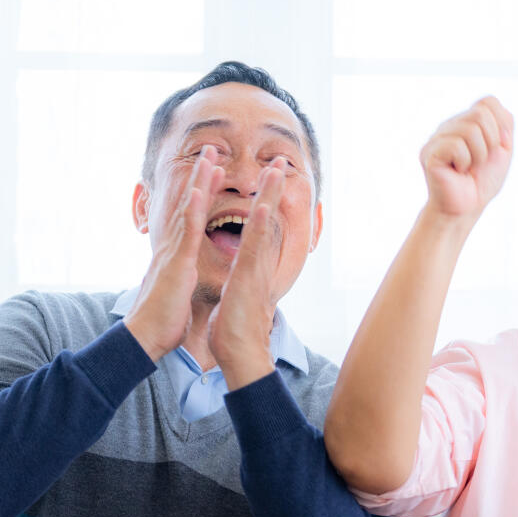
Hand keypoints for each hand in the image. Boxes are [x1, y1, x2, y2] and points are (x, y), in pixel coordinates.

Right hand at [126, 147, 223, 358]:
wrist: (144, 338)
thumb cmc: (161, 322)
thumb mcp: (176, 294)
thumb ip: (180, 280)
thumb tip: (182, 277)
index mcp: (176, 255)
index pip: (191, 217)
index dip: (202, 193)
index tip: (212, 172)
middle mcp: (173, 247)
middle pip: (189, 204)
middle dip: (201, 176)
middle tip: (211, 150)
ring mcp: (174, 253)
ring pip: (189, 210)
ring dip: (199, 181)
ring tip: (210, 156)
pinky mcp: (177, 264)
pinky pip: (187, 232)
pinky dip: (193, 209)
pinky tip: (200, 190)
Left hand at [209, 161, 286, 387]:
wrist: (240, 355)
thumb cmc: (236, 332)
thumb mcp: (239, 299)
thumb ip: (243, 284)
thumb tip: (246, 279)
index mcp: (252, 266)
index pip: (259, 228)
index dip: (264, 202)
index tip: (269, 180)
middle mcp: (258, 264)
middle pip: (268, 219)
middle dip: (274, 189)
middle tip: (281, 161)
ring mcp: (256, 269)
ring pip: (264, 225)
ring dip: (271, 196)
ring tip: (276, 169)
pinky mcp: (248, 278)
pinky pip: (254, 247)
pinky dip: (260, 224)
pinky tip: (261, 204)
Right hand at [420, 97, 513, 222]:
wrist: (468, 207)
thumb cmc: (482, 180)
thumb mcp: (503, 148)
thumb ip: (504, 123)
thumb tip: (493, 106)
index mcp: (466, 121)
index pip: (488, 101)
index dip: (500, 124)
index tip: (496, 147)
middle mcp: (449, 125)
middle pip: (480, 114)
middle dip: (491, 141)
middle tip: (480, 161)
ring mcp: (437, 138)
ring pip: (470, 130)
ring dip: (479, 155)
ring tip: (468, 168)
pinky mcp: (430, 152)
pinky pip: (457, 146)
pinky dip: (465, 162)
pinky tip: (456, 172)